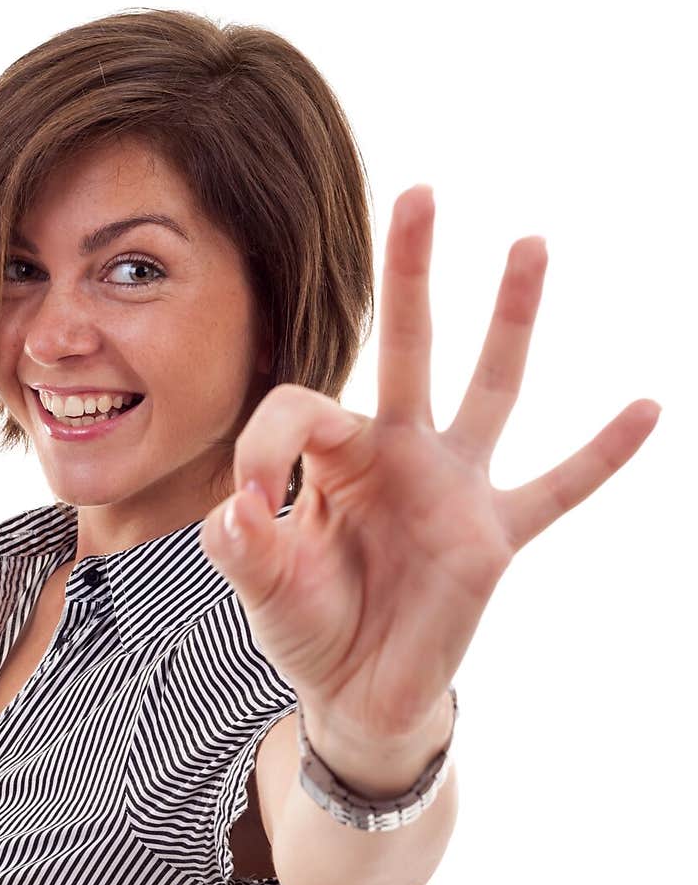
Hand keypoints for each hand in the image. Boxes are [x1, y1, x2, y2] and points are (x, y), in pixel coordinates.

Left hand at [200, 185, 661, 744]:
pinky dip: (600, 455)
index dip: (264, 442)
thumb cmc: (310, 628)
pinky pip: (557, 488)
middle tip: (420, 193)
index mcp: (331, 458)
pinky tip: (649, 409)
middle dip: (410, 274)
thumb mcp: (265, 591)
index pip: (300, 408)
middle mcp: (397, 453)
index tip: (246, 499)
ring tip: (529, 243)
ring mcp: (453, 487)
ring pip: (488, 390)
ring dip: (509, 320)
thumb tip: (235, 508)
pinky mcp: (494, 534)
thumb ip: (244, 551)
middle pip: (406, 347)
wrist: (358, 692)